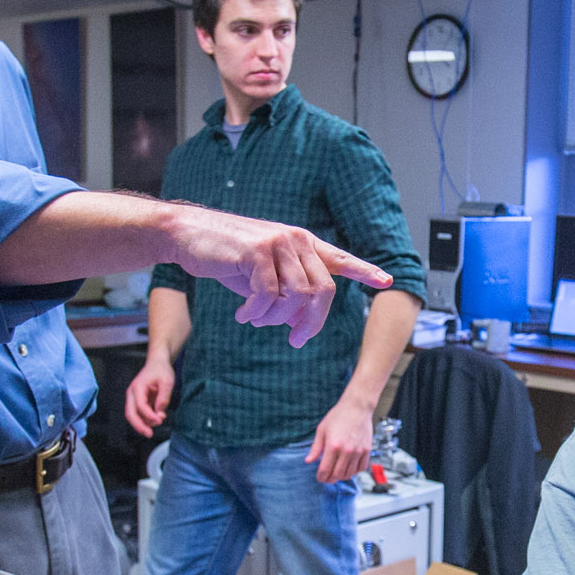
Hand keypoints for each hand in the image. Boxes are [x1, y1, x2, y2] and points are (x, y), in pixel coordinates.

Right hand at [124, 356, 174, 436]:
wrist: (158, 363)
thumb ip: (163, 398)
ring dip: (144, 423)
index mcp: (138, 387)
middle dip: (139, 426)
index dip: (149, 415)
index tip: (159, 420)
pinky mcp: (138, 402)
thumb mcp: (167, 382)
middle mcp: (132, 394)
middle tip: (149, 434)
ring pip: (133, 416)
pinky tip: (157, 419)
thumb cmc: (161, 370)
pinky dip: (147, 419)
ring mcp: (134, 398)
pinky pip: (139, 414)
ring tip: (158, 422)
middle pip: (130, 414)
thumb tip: (160, 413)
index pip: (140, 405)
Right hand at [169, 208, 390, 347]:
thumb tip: (301, 321)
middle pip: (322, 292)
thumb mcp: (263, 273)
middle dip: (311, 323)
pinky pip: (268, 296)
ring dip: (277, 319)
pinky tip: (242, 314)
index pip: (341, 259)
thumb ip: (286, 290)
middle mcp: (296, 240)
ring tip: (257, 320)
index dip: (364, 271)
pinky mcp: (256, 252)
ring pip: (297, 297)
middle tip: (296, 340)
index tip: (387, 281)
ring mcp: (278, 243)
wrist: (188, 235)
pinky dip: (256, 313)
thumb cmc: (226, 256)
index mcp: (303, 244)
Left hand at [306, 399, 374, 484]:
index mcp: (333, 446)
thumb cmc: (338, 416)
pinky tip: (349, 468)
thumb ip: (315, 448)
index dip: (321, 477)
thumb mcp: (322, 430)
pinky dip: (355, 472)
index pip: (325, 469)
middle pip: (338, 474)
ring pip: (350, 473)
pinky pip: (361, 468)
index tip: (319, 477)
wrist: (357, 407)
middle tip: (327, 478)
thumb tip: (308, 461)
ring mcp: (358, 451)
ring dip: (342, 477)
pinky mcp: (367, 450)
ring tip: (337, 474)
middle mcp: (346, 451)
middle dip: (330, 479)